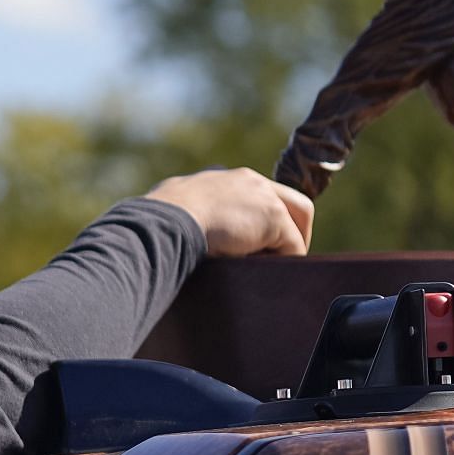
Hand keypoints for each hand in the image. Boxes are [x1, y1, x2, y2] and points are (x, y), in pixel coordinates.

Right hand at [143, 167, 312, 256]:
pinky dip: (286, 262)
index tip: (251, 242)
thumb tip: (179, 240)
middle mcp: (244, 180)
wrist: (163, 225)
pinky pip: (293, 244)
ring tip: (274, 268)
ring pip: (296, 218)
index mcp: (218, 180)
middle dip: (288, 228)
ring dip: (289, 245)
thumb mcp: (172, 218)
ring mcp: (261, 194)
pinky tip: (267, 275)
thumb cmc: (157, 228)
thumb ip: (187, 220)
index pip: (253, 193)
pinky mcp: (273, 216)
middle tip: (278, 257)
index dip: (257, 219)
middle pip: (287, 199)